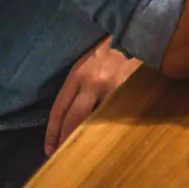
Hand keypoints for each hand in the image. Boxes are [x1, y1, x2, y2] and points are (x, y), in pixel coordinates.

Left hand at [45, 37, 140, 154]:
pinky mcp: (130, 91)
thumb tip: (72, 113)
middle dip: (66, 139)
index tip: (49, 148)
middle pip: (73, 119)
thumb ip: (81, 83)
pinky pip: (117, 115)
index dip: (53, 131)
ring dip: (88, 137)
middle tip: (63, 155)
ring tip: (85, 152)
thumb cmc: (113, 48)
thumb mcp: (90, 61)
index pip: (59, 109)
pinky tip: (110, 138)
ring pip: (95, 120)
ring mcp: (113, 88)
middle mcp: (92, 83)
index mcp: (78, 74)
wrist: (139, 32)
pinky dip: (111, 128)